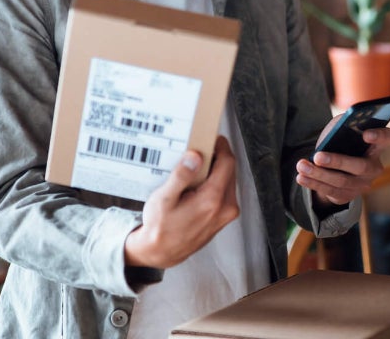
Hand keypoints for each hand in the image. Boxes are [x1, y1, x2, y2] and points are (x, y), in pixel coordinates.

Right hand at [124, 136, 239, 268]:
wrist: (161, 252)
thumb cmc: (160, 228)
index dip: (220, 146)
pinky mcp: (223, 217)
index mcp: (212, 200)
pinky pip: (223, 192)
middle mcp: (225, 208)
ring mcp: (226, 214)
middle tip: (198, 149)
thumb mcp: (164, 199)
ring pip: (227, 180)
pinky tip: (196, 183)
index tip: (210, 137)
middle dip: (215, 157)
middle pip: (229, 170)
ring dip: (214, 170)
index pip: (227, 162)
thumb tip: (195, 157)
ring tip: (194, 167)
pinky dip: (213, 182)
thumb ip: (181, 176)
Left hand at [295, 119, 389, 207]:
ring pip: (341, 181)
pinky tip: (301, 177)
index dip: (380, 136)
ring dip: (318, 174)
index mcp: (377, 146)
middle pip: (360, 166)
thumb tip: (334, 131)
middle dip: (338, 161)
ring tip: (301, 166)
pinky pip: (331, 191)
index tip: (365, 134)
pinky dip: (314, 183)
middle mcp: (374, 167)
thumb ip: (342, 126)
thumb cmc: (340, 141)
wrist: (334, 166)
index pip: (387, 138)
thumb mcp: (341, 130)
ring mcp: (362, 184)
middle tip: (318, 156)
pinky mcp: (348, 195)